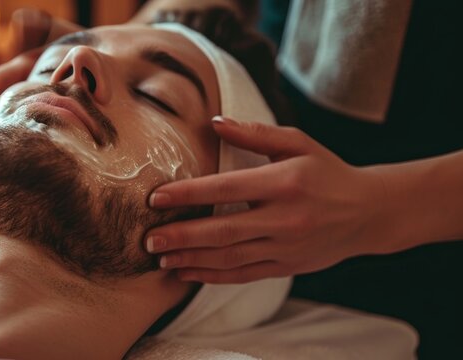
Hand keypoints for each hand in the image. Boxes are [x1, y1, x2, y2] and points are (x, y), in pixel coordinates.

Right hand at [0, 9, 82, 150]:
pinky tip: (17, 159)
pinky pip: (32, 130)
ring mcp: (37, 100)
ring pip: (11, 119)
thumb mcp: (65, 35)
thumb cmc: (88, 46)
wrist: (112, 58)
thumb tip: (22, 17)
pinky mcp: (51, 115)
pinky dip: (21, 143)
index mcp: (25, 65)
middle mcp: (26, 83)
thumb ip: (42, 27)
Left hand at [145, 116, 389, 282]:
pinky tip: (186, 272)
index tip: (155, 198)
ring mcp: (285, 247)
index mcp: (283, 183)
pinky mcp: (285, 267)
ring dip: (190, 260)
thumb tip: (214, 121)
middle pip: (221, 231)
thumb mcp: (298, 143)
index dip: (187, 194)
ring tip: (160, 259)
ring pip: (228, 258)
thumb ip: (255, 133)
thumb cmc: (327, 171)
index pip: (225, 189)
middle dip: (181, 236)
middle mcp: (284, 219)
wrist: (368, 213)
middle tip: (148, 239)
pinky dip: (211, 276)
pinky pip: (242, 275)